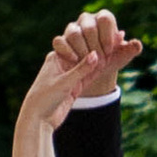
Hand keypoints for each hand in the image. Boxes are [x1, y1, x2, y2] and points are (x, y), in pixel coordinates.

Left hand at [24, 6, 143, 126]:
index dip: (93, 41)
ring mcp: (70, 75)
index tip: (108, 37)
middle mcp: (64, 64)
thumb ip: (80, 69)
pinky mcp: (75, 87)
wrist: (38, 120)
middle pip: (86, 52)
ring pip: (90, 64)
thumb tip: (96, 55)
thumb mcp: (63, 82)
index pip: (78, 44)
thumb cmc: (43, 98)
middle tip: (118, 38)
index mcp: (56, 57)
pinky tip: (110, 62)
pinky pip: (90, 76)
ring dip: (103, 57)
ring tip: (118, 47)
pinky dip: (100, 70)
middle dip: (101, 46)